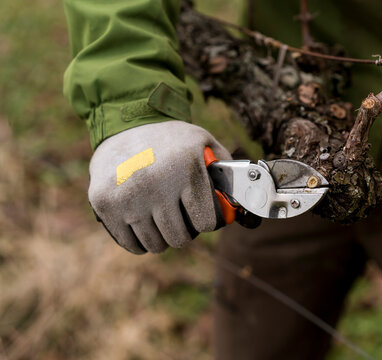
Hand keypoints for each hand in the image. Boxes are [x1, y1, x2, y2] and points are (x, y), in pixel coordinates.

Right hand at [88, 121, 230, 253]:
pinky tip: (143, 224)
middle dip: (184, 231)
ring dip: (162, 236)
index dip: (207, 221)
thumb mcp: (204, 142)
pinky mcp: (104, 204)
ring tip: (161, 218)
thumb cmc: (171, 138)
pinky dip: (139, 240)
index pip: (206, 223)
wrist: (124, 123)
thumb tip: (244, 198)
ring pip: (155, 245)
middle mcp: (157, 186)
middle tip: (179, 216)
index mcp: (187, 171)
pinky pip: (130, 244)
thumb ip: (225, 170)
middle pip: (179, 238)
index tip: (202, 215)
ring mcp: (128, 197)